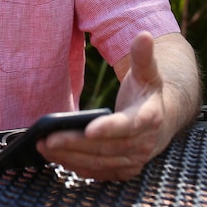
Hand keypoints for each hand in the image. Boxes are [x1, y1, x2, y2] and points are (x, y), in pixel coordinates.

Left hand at [35, 31, 172, 181]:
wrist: (162, 118)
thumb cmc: (147, 92)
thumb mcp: (147, 72)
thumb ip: (143, 55)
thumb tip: (144, 35)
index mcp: (149, 118)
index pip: (128, 126)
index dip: (109, 128)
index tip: (89, 128)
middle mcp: (143, 144)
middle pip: (106, 147)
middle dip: (75, 144)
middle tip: (48, 139)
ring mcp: (133, 160)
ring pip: (99, 162)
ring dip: (70, 157)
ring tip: (44, 147)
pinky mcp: (122, 170)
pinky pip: (97, 172)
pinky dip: (76, 166)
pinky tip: (56, 157)